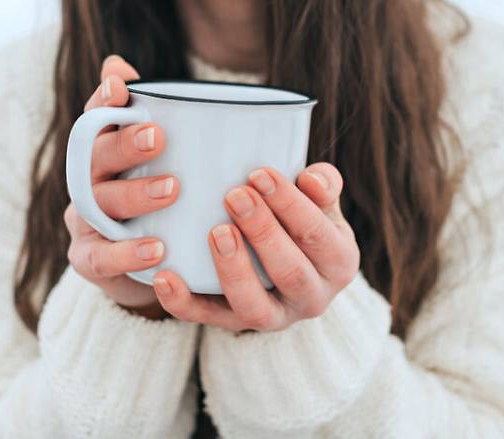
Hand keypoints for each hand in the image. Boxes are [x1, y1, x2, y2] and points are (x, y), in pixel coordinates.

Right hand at [64, 55, 176, 319]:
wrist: (156, 266)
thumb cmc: (162, 208)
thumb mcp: (166, 168)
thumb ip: (162, 124)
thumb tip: (124, 66)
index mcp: (105, 156)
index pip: (97, 121)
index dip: (103, 101)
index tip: (119, 85)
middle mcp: (88, 183)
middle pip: (95, 158)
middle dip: (124, 145)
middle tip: (156, 136)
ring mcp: (84, 222)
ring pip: (99, 204)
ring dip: (134, 194)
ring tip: (172, 189)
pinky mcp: (88, 260)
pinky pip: (102, 257)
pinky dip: (128, 252)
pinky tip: (159, 248)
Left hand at [151, 163, 359, 330]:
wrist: (288, 268)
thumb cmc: (302, 225)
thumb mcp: (321, 207)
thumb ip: (322, 188)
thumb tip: (313, 178)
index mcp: (339, 264)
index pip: (318, 236)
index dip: (291, 205)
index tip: (260, 174)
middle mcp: (312, 298)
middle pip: (290, 272)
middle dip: (262, 232)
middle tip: (235, 195)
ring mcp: (273, 317)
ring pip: (255, 307)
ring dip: (234, 269)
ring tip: (216, 231)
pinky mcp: (234, 324)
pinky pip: (207, 319)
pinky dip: (183, 302)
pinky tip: (164, 277)